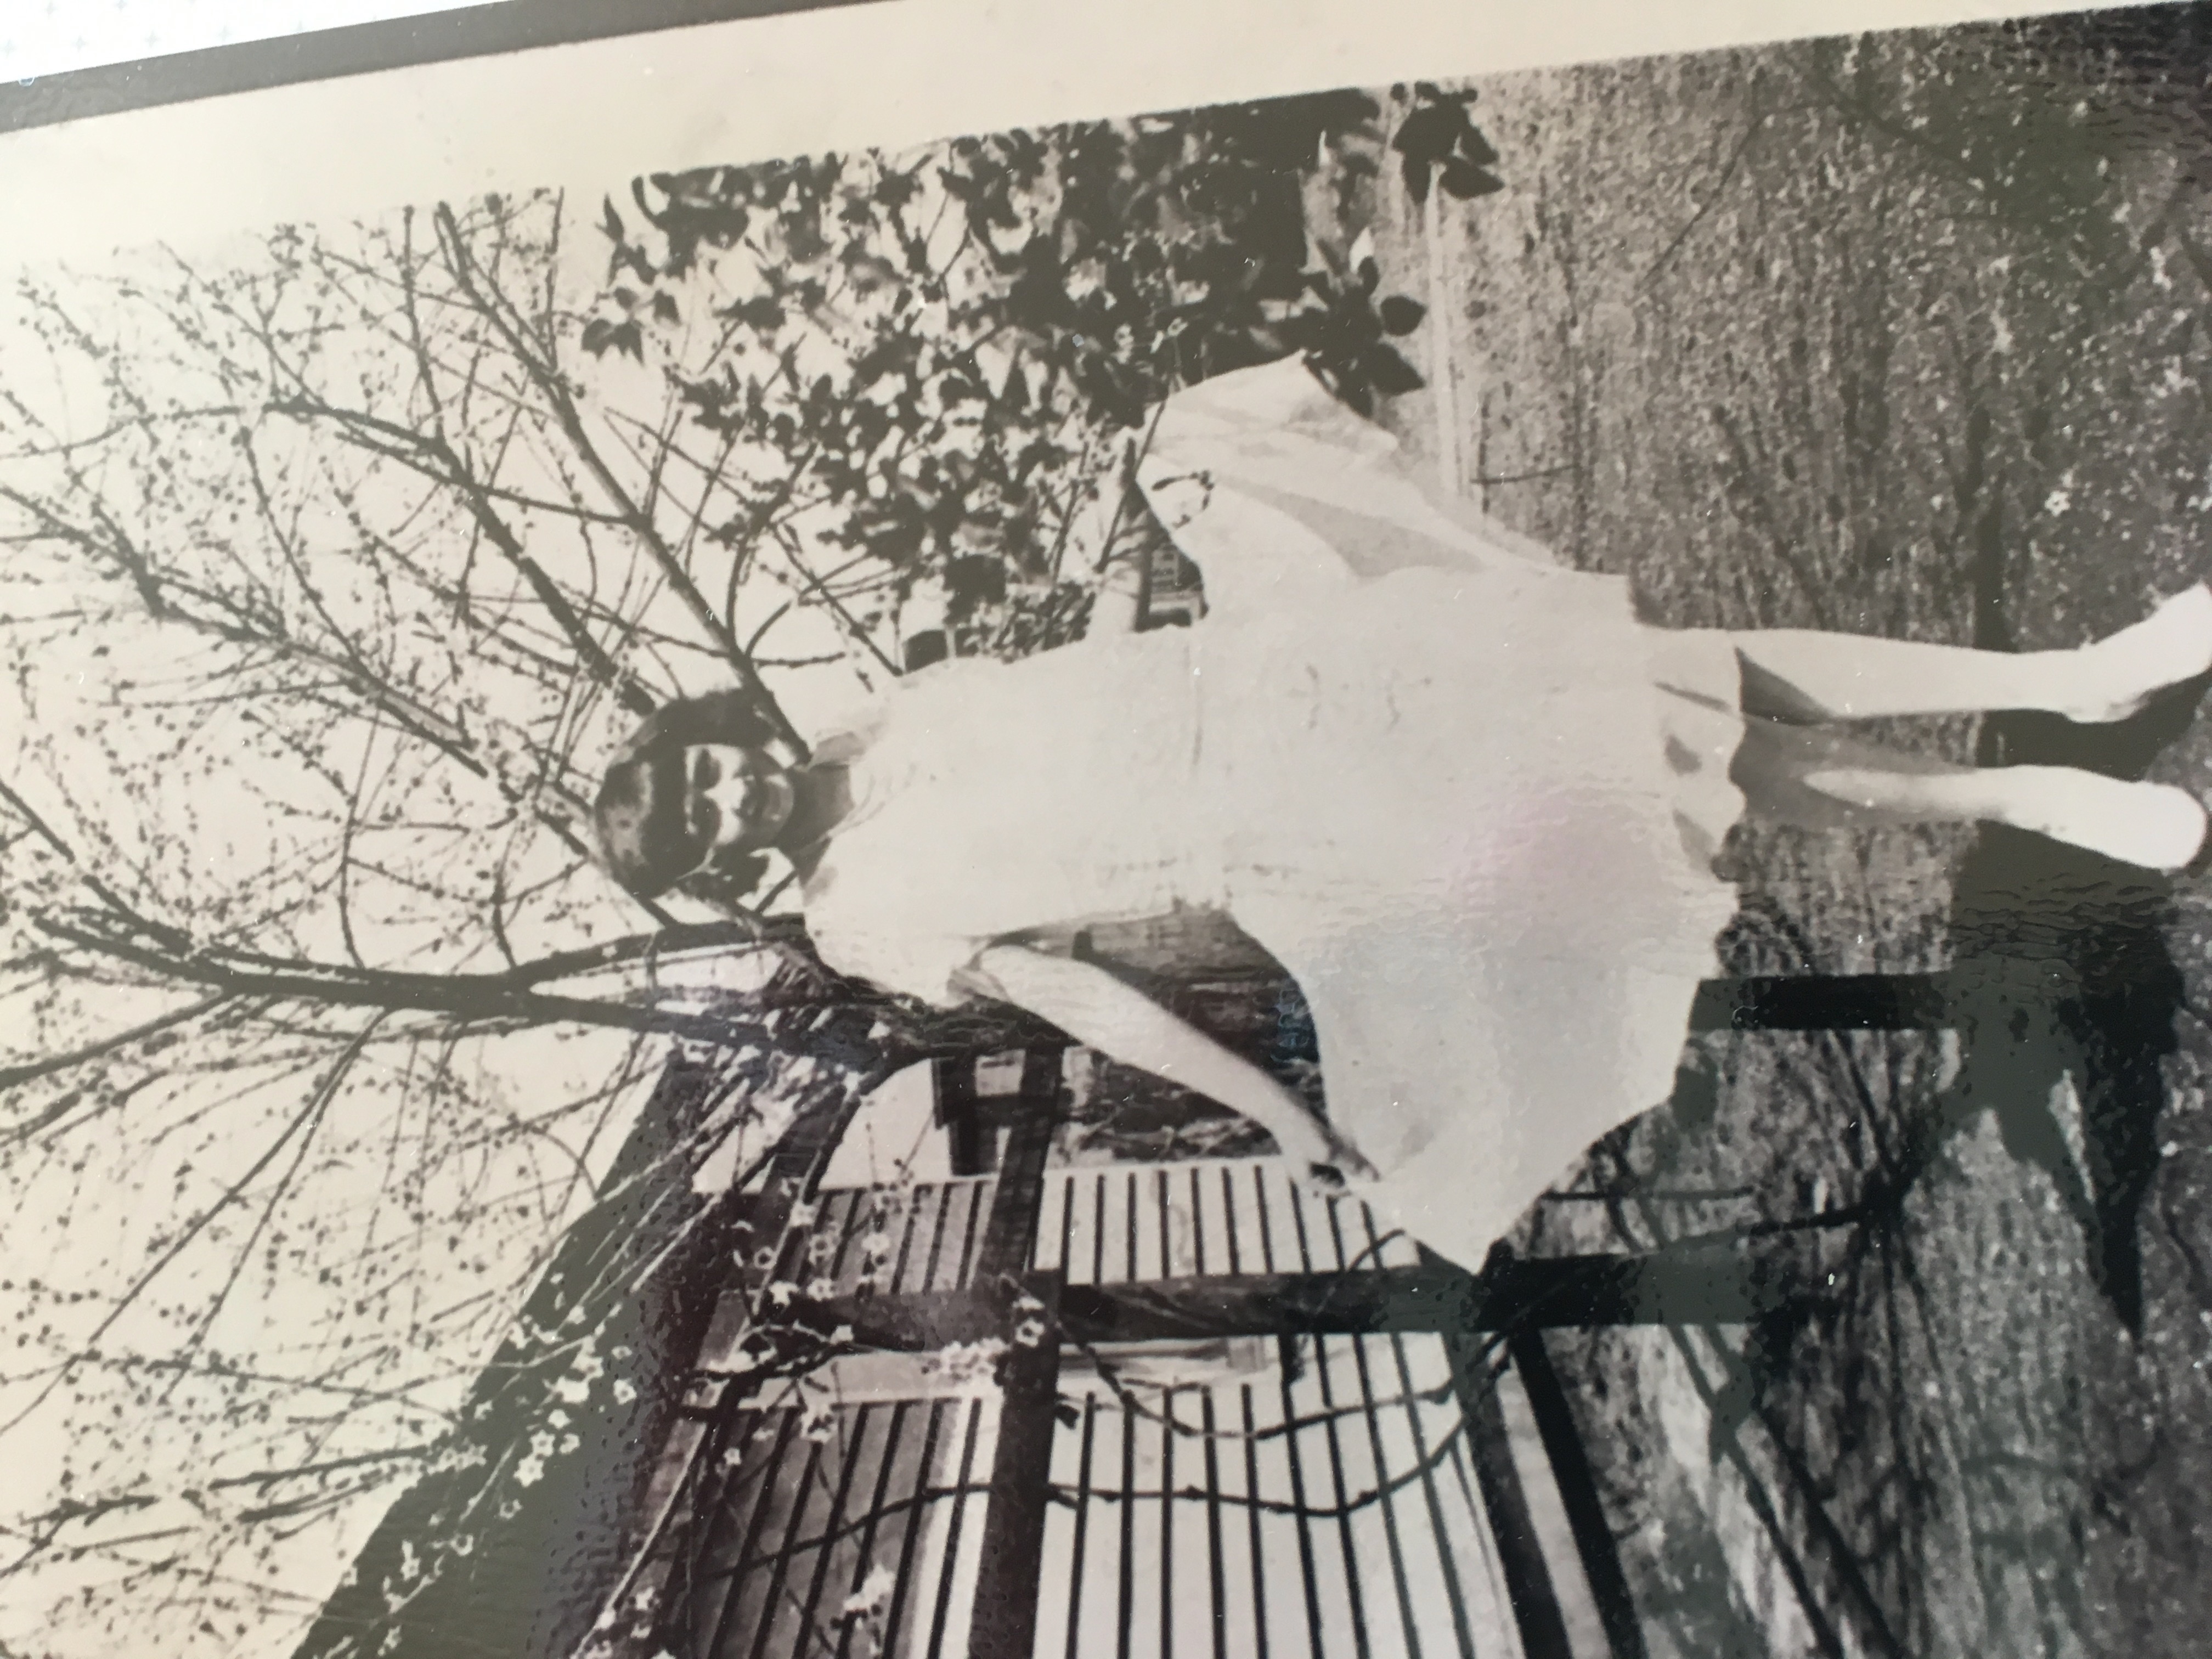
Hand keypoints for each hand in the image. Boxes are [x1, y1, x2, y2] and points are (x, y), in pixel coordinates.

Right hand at [1265, 1093, 1380, 1193]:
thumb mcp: (1328, 1152)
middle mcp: (1311, 1170)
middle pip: (1339, 1175)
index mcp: (1310, 1180)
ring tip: (1371, 1152)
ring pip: (1339, 1161)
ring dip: (1352, 1157)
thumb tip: (1374, 1178)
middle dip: (1355, 1170)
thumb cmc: (1302, 1133)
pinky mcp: (1316, 1141)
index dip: (1356, 1184)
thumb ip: (1350, 1165)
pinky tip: (1359, 1140)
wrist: (1283, 1105)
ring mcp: (1313, 1155)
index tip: (1376, 1177)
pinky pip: (1336, 1148)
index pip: (1339, 1190)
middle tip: (1376, 1163)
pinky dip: (1346, 1146)